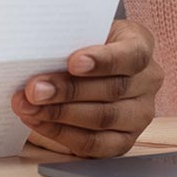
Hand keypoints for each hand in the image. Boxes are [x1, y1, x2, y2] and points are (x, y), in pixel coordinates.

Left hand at [11, 20, 162, 157]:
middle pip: (112, 89)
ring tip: (29, 107)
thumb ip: (68, 41)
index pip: (131, 55)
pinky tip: (39, 122)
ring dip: (60, 114)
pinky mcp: (124, 141)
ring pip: (103, 119)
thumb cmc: (81, 45)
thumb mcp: (81, 32)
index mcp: (141, 46)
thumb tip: (38, 52)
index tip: (72, 62)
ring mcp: (139, 114)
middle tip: (34, 89)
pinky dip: (61, 134)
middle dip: (68, 91)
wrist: (87, 68)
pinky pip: (94, 144)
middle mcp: (147, 81)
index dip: (103, 61)